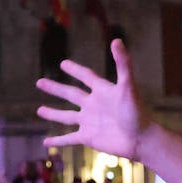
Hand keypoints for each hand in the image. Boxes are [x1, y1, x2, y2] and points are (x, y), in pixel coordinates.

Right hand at [35, 39, 152, 159]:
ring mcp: (90, 122)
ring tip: (39, 110)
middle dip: (56, 88)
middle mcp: (94, 105)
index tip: (63, 63)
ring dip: (53, 114)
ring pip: (66, 116)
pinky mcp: (88, 137)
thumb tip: (117, 40)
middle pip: (71, 94)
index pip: (86, 76)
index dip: (75, 70)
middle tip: (40, 82)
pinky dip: (58, 140)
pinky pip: (69, 138)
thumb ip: (123, 64)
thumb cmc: (137, 112)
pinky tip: (46, 142)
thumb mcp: (129, 86)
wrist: (141, 139)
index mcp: (102, 91)